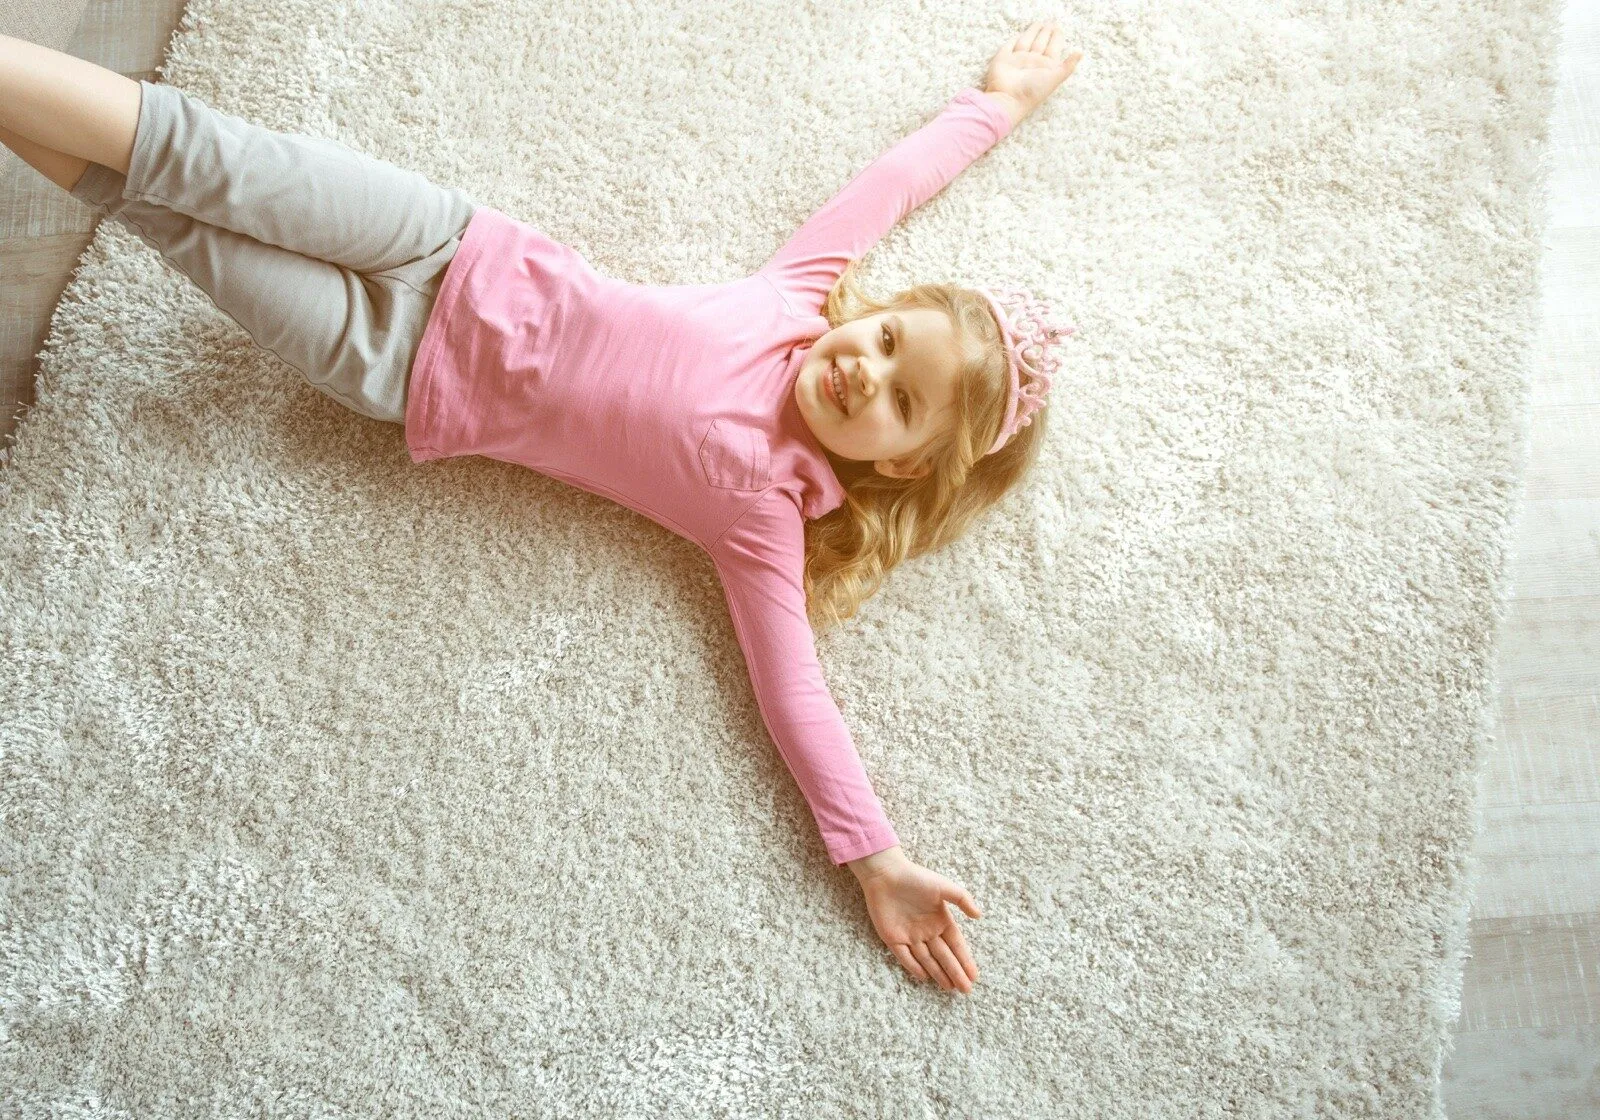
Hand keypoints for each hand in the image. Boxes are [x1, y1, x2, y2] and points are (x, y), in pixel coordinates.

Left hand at [856, 855, 983, 993]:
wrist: (885, 874)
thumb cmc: (916, 878)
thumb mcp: (943, 886)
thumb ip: (962, 899)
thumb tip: (979, 916)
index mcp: (940, 919)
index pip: (956, 945)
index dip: (965, 960)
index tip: (974, 976)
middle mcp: (927, 931)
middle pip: (944, 956)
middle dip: (956, 973)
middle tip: (966, 990)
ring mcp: (910, 936)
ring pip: (927, 960)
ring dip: (938, 974)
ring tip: (949, 988)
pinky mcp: (893, 938)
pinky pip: (905, 957)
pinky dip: (914, 967)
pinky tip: (925, 978)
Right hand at [984, 20, 1082, 119]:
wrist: (1008, 99)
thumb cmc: (1033, 91)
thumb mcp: (1055, 78)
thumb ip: (1068, 66)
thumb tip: (1080, 52)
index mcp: (1045, 65)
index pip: (1053, 47)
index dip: (1056, 37)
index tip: (1058, 28)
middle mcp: (1032, 62)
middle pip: (1040, 43)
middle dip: (1045, 33)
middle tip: (1050, 23)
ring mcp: (1017, 60)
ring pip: (1026, 42)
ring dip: (1032, 32)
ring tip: (1039, 23)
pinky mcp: (1002, 59)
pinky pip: (1009, 47)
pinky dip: (1013, 40)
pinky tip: (1019, 35)